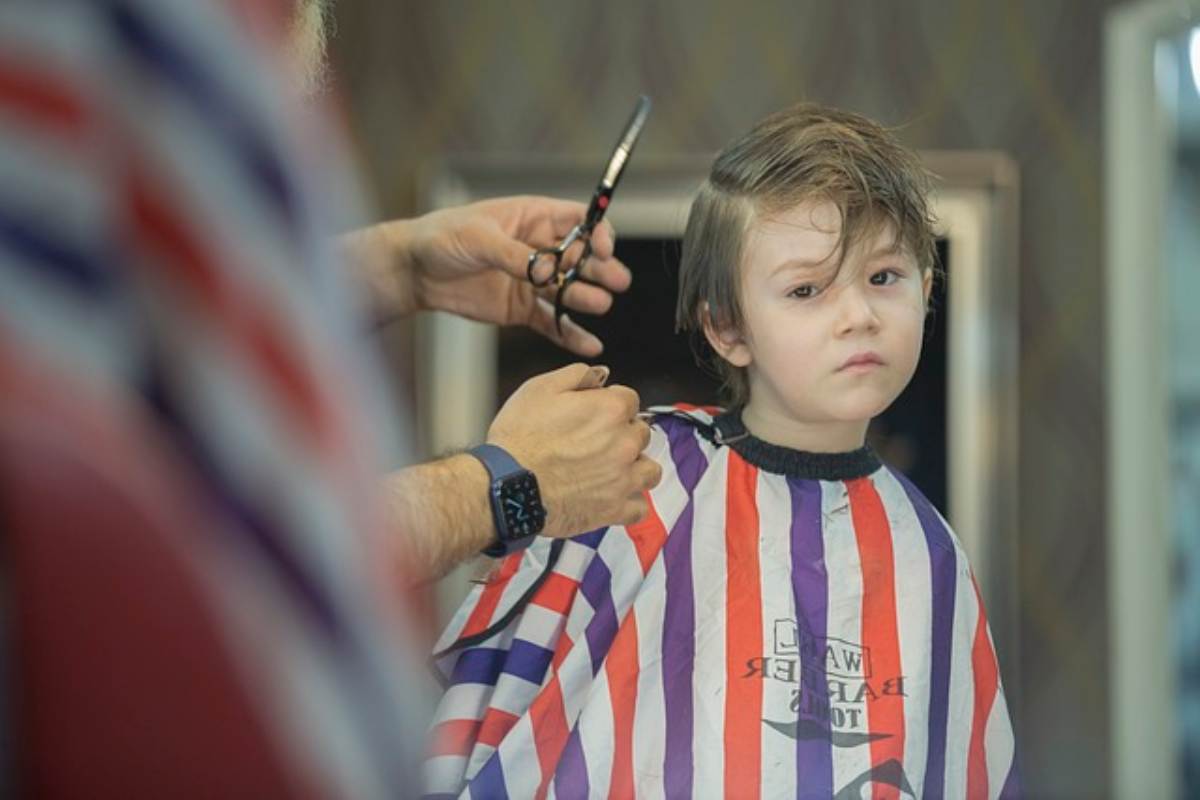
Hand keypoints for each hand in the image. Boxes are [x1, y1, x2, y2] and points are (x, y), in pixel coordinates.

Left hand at [343, 196, 631, 356]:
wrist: (415, 271)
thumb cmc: (442, 238)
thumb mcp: (478, 238)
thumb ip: (515, 255)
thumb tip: (547, 270)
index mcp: (533, 218)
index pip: (578, 221)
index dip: (596, 232)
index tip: (602, 249)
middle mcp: (539, 248)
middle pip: (581, 257)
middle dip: (601, 268)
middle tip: (617, 280)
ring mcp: (532, 280)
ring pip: (569, 290)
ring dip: (587, 297)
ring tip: (601, 305)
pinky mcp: (522, 308)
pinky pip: (552, 321)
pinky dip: (570, 333)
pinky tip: (590, 343)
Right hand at [486, 363, 661, 536]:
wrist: (507, 487)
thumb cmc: (518, 440)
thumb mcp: (539, 389)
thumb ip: (577, 375)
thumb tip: (600, 373)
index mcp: (610, 410)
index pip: (630, 399)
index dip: (611, 404)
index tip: (597, 413)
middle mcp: (624, 443)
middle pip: (641, 433)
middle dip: (623, 434)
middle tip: (597, 442)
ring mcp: (623, 479)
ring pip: (649, 470)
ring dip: (636, 467)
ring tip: (613, 469)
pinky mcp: (614, 509)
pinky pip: (639, 507)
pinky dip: (630, 503)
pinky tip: (613, 496)